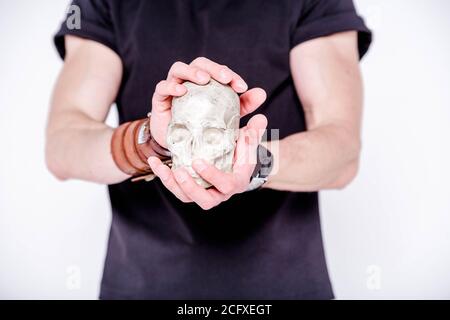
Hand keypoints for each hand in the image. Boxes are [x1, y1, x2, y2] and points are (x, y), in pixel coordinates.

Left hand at [148, 114, 267, 209]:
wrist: (232, 163)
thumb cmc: (240, 151)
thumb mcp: (248, 142)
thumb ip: (254, 132)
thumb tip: (261, 118)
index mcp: (236, 182)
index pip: (226, 184)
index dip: (212, 176)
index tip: (198, 162)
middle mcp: (220, 193)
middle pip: (205, 200)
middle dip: (190, 187)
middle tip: (179, 170)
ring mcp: (204, 193)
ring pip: (187, 197)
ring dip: (173, 184)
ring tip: (163, 168)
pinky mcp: (190, 190)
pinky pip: (176, 189)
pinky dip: (165, 177)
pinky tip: (155, 162)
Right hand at [150, 57, 266, 147]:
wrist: (179, 146)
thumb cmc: (203, 128)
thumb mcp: (227, 119)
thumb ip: (243, 106)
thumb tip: (262, 93)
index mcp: (206, 83)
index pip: (218, 72)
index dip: (231, 76)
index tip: (243, 87)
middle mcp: (189, 81)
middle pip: (200, 64)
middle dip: (214, 68)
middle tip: (226, 78)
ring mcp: (173, 88)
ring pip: (179, 69)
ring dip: (192, 72)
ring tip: (204, 80)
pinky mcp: (160, 99)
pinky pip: (162, 87)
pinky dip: (171, 86)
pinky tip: (182, 91)